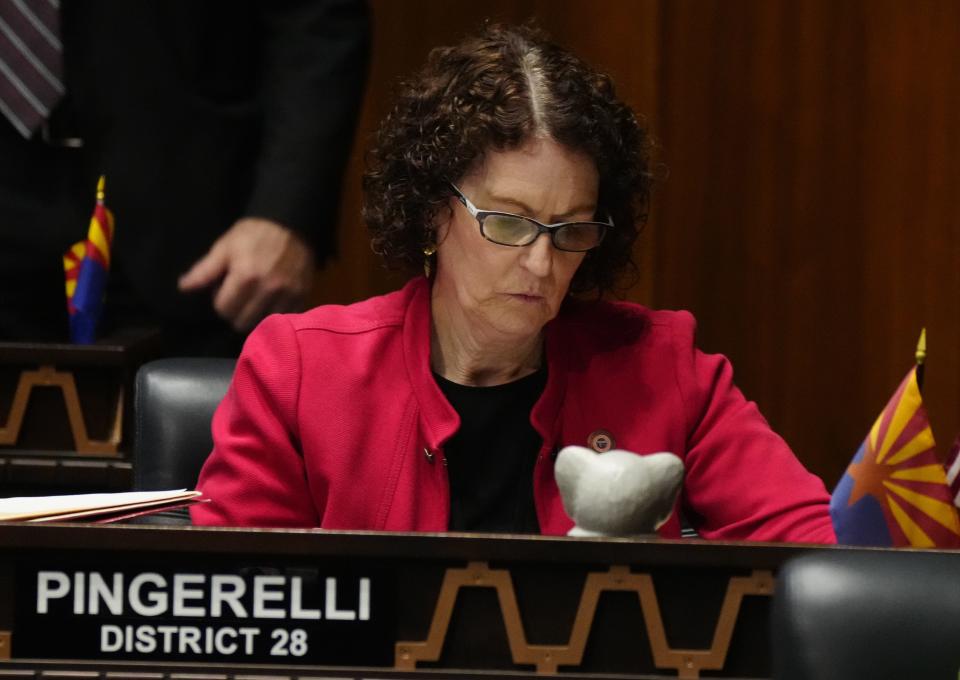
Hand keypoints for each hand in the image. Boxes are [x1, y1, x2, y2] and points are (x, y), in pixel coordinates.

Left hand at [178, 218, 315, 330]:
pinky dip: (276, 313)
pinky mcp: (302, 296)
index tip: (225, 289)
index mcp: (245, 277)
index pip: (224, 310)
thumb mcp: (225, 246)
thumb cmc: (254, 233)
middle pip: (242, 323)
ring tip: (256, 299)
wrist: (292, 223)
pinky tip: (272, 300)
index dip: (220, 301)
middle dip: (236, 312)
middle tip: (239, 297)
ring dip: (256, 315)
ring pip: (263, 324)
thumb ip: (205, 270)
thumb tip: (183, 287)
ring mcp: (288, 294)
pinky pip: (284, 318)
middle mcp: (268, 289)